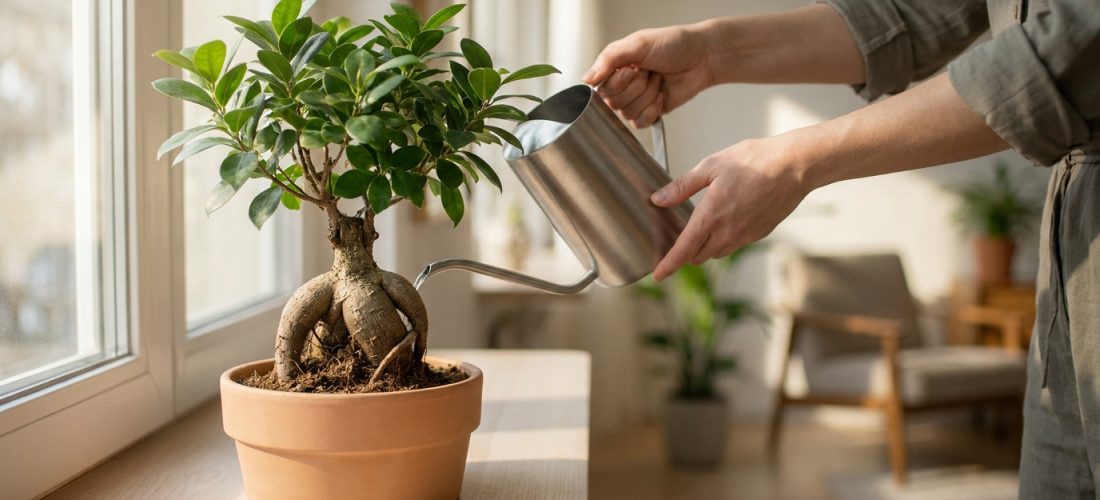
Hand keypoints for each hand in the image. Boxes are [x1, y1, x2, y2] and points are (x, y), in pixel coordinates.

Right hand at [583, 23, 715, 126]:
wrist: (701, 57)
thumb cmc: (673, 44)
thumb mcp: (637, 44)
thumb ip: (609, 59)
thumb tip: (587, 79)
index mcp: (615, 67)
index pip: (601, 88)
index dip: (619, 82)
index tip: (632, 69)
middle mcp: (623, 85)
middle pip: (614, 103)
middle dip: (637, 87)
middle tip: (649, 72)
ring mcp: (636, 100)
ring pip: (628, 113)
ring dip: (647, 96)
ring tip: (658, 80)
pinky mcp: (650, 112)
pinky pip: (640, 123)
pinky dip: (653, 110)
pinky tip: (661, 95)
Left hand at [650, 135, 811, 280]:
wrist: (794, 166)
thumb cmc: (753, 160)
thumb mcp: (711, 166)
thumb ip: (682, 187)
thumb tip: (658, 199)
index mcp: (710, 216)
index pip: (683, 250)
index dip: (668, 265)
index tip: (657, 275)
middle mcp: (727, 232)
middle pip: (698, 256)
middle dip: (686, 251)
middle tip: (681, 235)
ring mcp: (745, 236)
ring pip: (716, 253)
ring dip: (706, 246)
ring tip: (705, 224)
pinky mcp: (759, 234)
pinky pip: (734, 245)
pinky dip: (724, 239)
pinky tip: (728, 218)